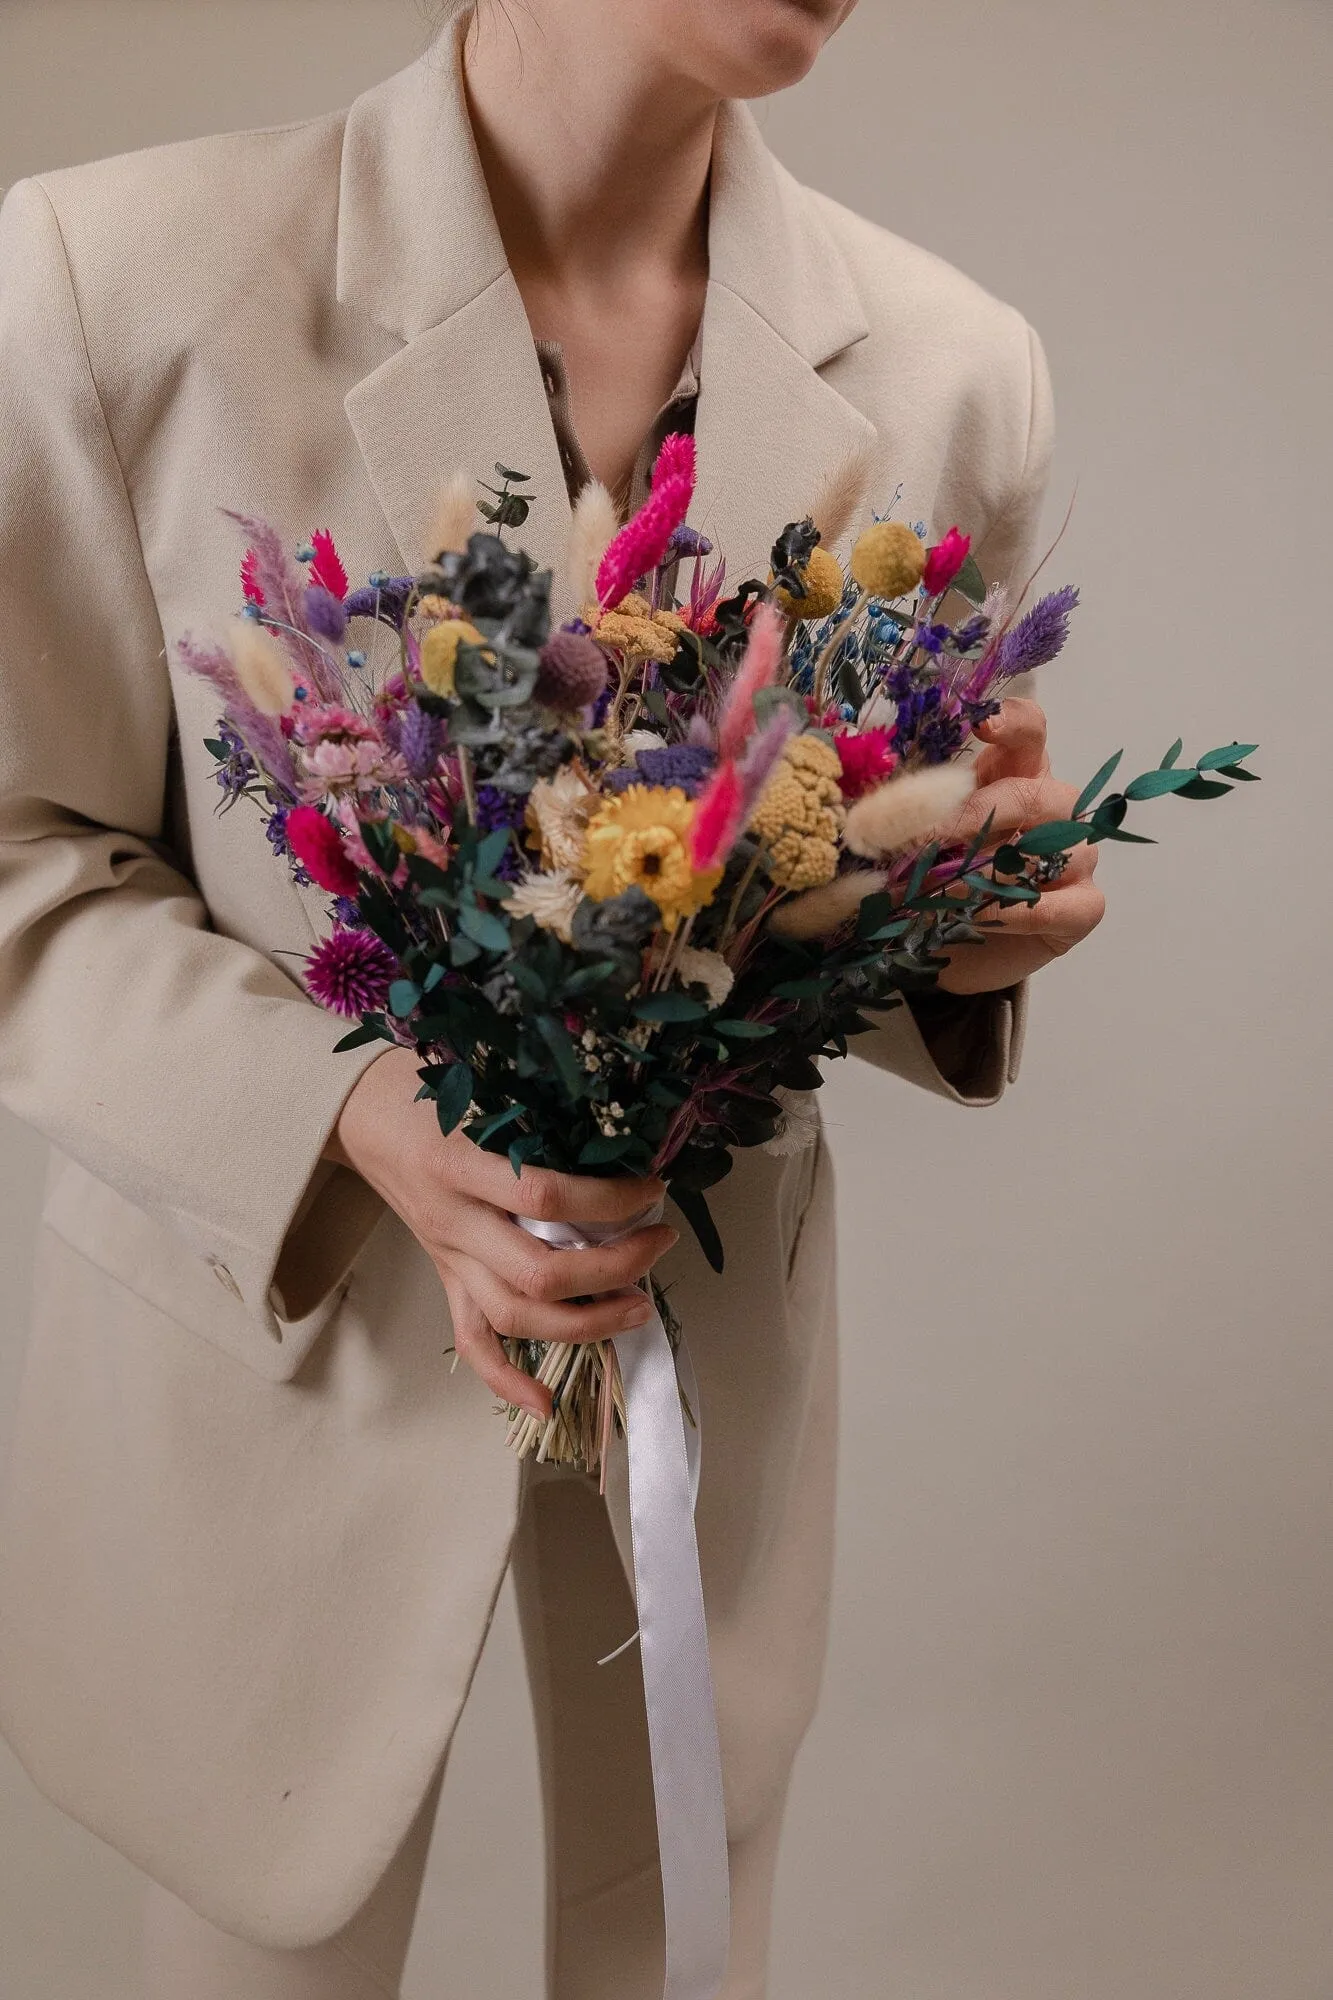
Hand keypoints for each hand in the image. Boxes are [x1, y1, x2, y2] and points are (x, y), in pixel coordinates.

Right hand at [326, 1048, 677, 1417]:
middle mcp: (455, 1220)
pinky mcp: (445, 1277)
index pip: (545, 1196)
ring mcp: (449, 1256)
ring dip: (586, 1322)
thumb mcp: (484, 1089)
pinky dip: (508, 1378)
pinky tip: (546, 1402)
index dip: (608, 1202)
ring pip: (515, 1316)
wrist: (363, 1112)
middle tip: (661, 1244)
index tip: (652, 1189)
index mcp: (462, 1164)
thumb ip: (540, 1117)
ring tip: (639, 1305)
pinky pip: (472, 1341)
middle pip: (539, 1272)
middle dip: (614, 1268)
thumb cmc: (429, 1090)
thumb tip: (622, 1137)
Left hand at [933, 697, 1105, 994]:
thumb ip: (917, 821)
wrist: (957, 950)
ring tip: (937, 892)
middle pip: (1034, 793)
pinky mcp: (1084, 907)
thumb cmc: (942, 884)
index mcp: (1017, 775)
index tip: (982, 727)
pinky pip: (1058, 905)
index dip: (1012, 723)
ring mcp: (1078, 858)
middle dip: (977, 814)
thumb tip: (875, 818)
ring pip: (1047, 853)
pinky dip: (1012, 913)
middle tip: (930, 837)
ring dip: (985, 873)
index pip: (1030, 732)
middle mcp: (1055, 811)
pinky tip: (977, 918)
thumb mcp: (925, 843)